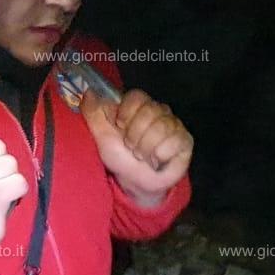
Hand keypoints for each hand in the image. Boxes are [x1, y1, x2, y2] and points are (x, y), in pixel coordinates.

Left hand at [81, 88, 192, 207]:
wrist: (135, 182)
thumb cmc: (120, 157)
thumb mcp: (100, 135)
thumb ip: (93, 112)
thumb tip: (89, 91)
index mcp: (138, 106)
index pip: (136, 96)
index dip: (126, 114)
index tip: (120, 127)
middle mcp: (158, 111)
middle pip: (149, 111)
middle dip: (135, 135)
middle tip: (131, 146)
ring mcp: (174, 124)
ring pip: (161, 128)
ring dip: (146, 148)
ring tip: (142, 155)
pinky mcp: (185, 140)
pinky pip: (174, 141)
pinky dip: (160, 155)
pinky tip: (157, 160)